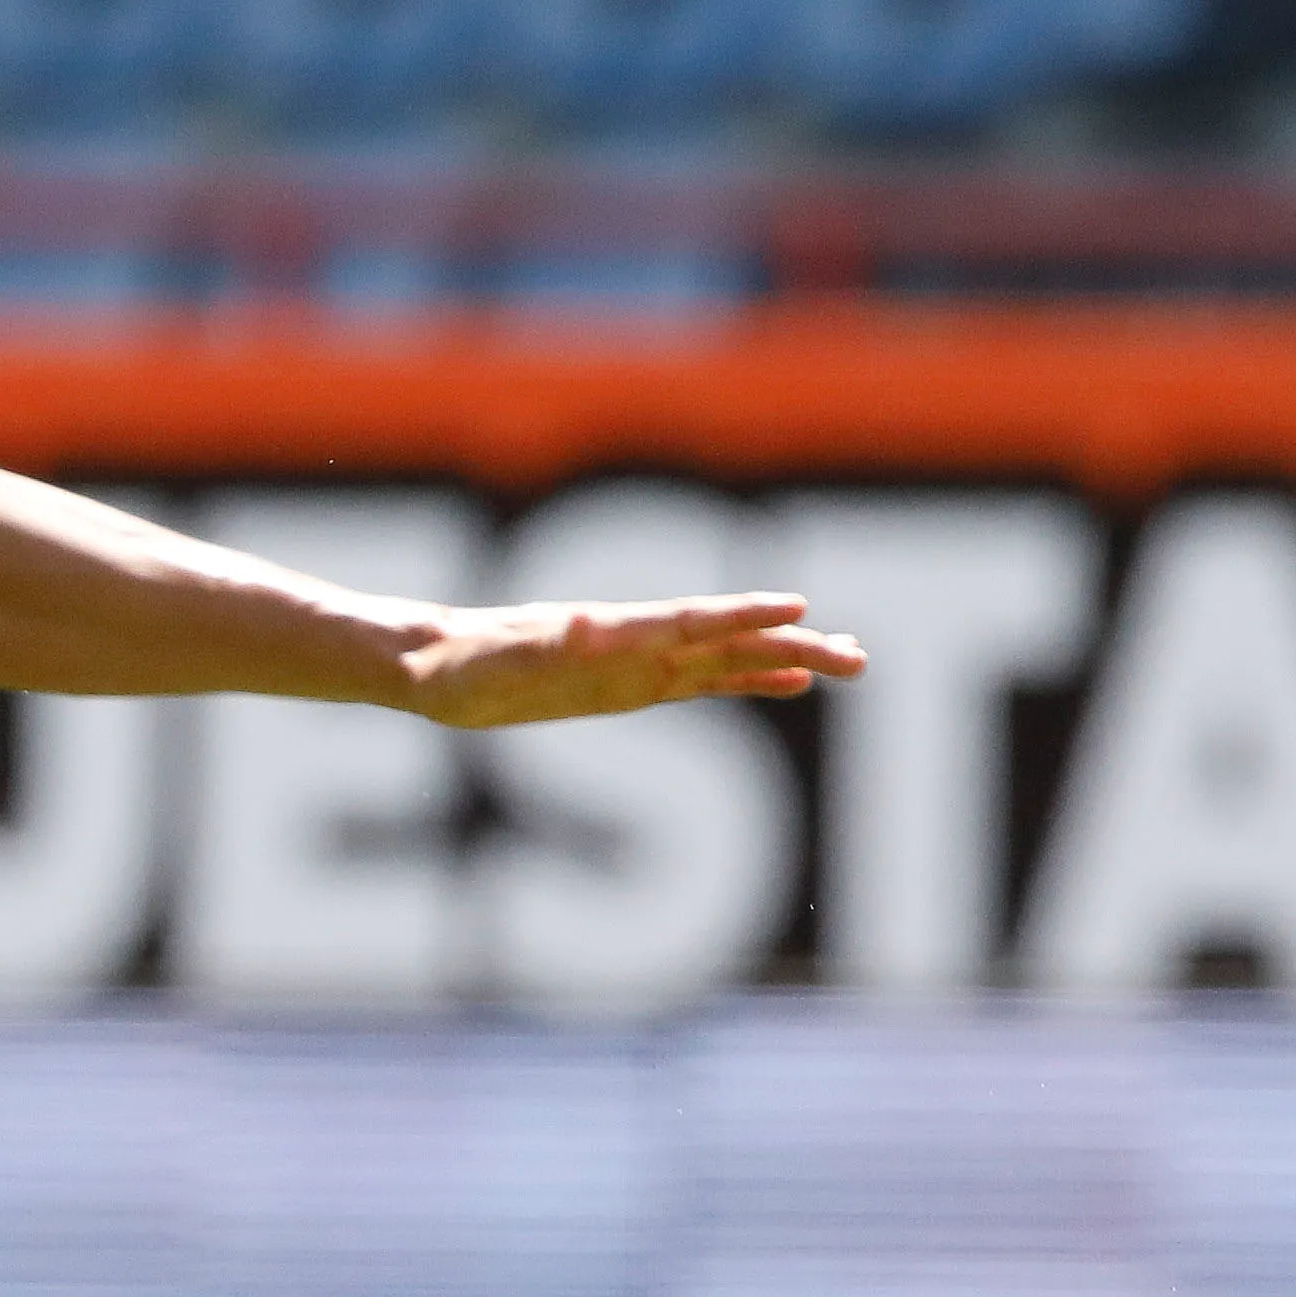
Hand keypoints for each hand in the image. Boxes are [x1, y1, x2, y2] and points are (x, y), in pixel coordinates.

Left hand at [400, 592, 869, 725]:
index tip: (795, 608)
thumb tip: (584, 626)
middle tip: (857, 657)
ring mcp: (639, 663)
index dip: (740, 617)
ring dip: (788, 661)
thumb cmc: (458, 666)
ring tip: (849, 661)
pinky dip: (748, 681)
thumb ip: (538, 645)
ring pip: (729, 660)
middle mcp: (634, 642)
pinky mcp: (633, 687)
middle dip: (792, 646)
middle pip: (728, 642)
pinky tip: (789, 683)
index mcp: (607, 632)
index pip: (688, 622)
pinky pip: (703, 685)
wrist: (438, 668)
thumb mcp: (491, 662)